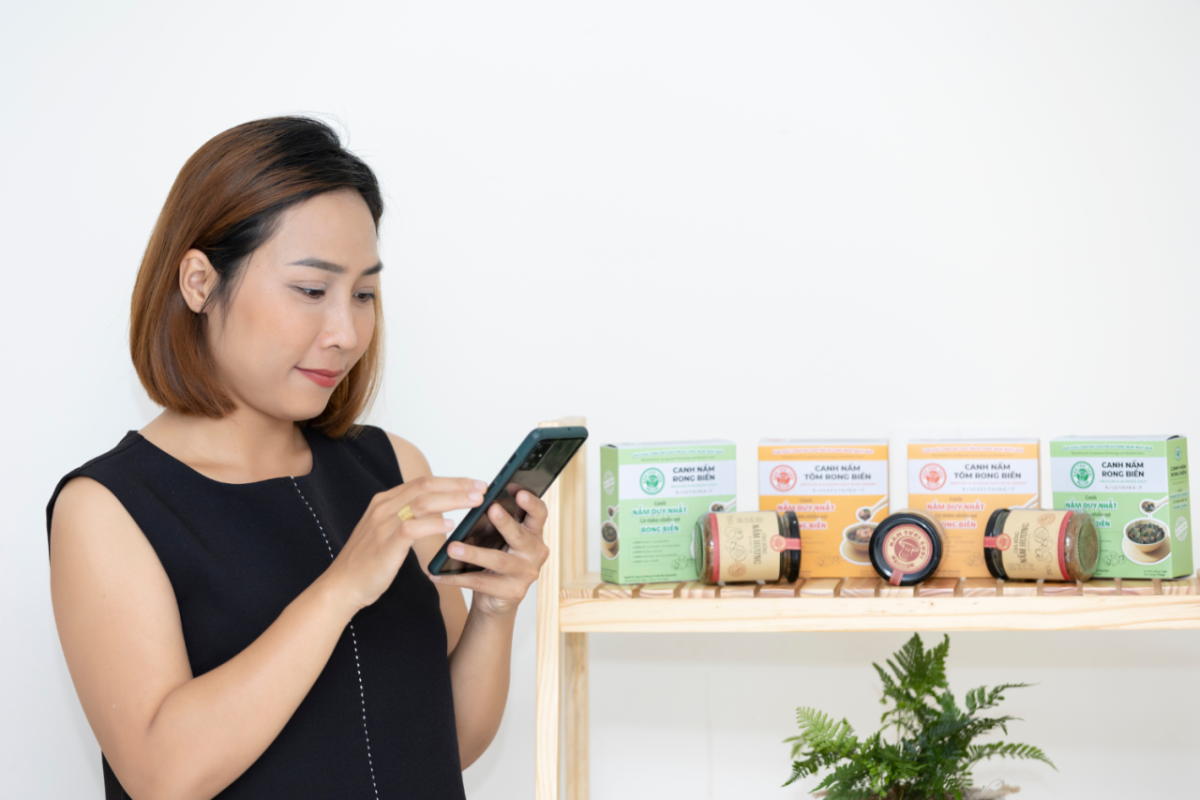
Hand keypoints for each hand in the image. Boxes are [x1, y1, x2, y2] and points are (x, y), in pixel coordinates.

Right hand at [321, 476, 485, 612]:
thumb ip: (408, 518)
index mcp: (384, 501)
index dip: (450, 481)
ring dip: (452, 500)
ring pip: (422, 502)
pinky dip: (432, 524)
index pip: (422, 482)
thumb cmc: (368, 562)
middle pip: (425, 486)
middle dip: (456, 485)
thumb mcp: (387, 531)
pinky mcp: (385, 544)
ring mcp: (383, 524)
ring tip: (474, 502)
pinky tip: (450, 525)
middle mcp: (383, 507)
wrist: (341, 586)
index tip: (473, 484)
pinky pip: (412, 528)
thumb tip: (438, 511)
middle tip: (481, 488)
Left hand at [430, 488, 549, 617]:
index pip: (539, 514)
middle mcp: (535, 552)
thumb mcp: (496, 537)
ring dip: (473, 553)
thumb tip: (474, 501)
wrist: (496, 598)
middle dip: (506, 522)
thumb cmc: (496, 560)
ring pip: (498, 561)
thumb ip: (492, 521)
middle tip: (491, 509)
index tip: (513, 488)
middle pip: (521, 535)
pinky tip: (438, 574)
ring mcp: (525, 574)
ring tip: (452, 547)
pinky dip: (457, 578)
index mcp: (534, 534)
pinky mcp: (512, 592)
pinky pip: (481, 582)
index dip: (529, 501)